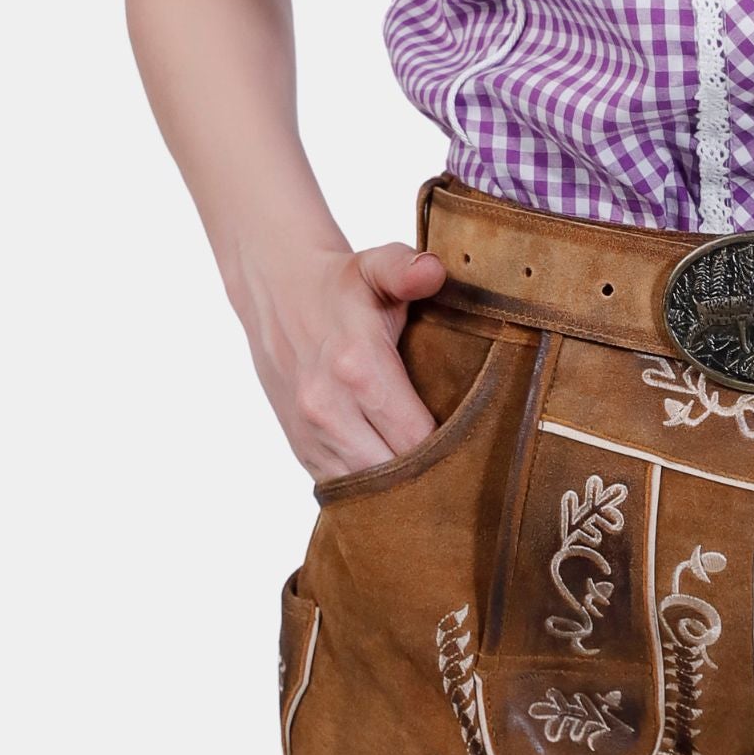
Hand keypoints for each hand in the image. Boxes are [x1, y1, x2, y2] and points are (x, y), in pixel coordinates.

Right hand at [241, 241, 449, 484]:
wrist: (275, 291)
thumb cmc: (340, 283)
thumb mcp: (376, 265)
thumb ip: (407, 270)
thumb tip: (433, 271)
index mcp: (358, 366)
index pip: (418, 436)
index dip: (454, 445)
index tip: (478, 440)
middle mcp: (328, 407)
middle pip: (396, 473)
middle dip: (431, 473)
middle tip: (464, 466)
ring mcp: (311, 432)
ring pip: (367, 489)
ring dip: (400, 487)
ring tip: (434, 475)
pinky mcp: (300, 447)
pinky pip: (342, 488)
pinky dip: (370, 487)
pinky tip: (395, 477)